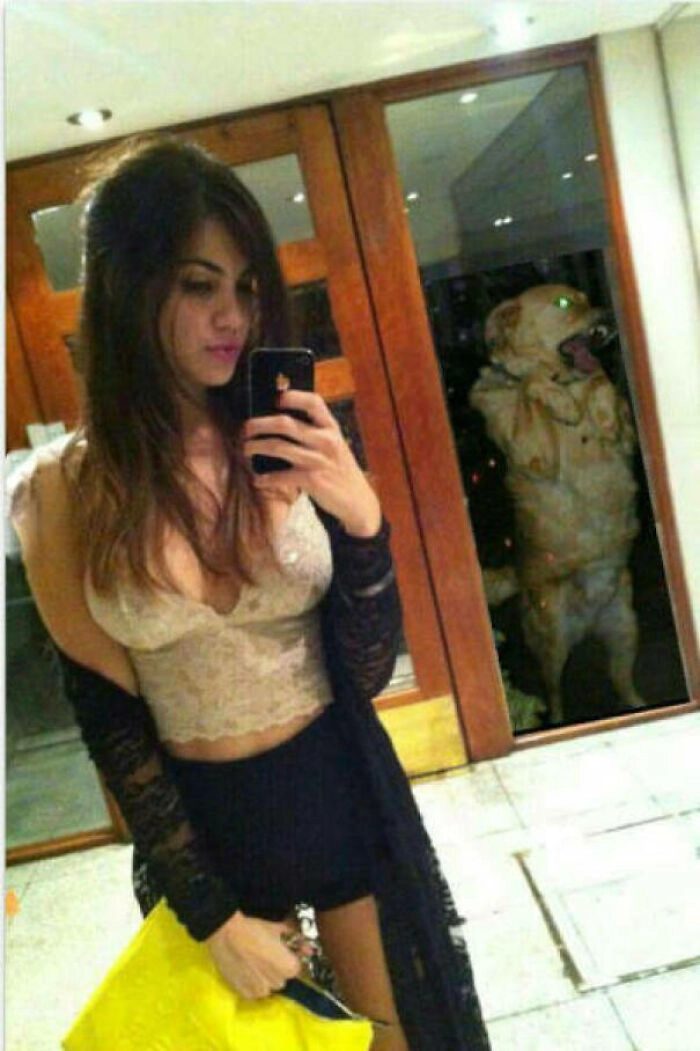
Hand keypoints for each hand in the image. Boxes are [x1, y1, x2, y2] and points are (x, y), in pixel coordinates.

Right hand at [206, 911, 311, 999]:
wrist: (226, 934)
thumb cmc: (254, 929)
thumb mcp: (278, 930)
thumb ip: (297, 941)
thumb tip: (310, 949)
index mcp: (290, 968)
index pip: (295, 968)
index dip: (288, 958)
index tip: (278, 951)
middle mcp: (278, 984)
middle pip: (282, 978)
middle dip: (276, 969)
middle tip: (264, 955)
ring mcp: (261, 992)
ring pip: (268, 986)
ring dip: (264, 978)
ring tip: (253, 963)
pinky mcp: (246, 995)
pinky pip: (254, 991)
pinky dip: (251, 983)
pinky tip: (245, 970)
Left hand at [243, 390, 381, 536]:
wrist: (357, 501)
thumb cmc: (338, 470)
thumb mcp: (333, 445)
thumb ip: (315, 432)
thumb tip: (279, 420)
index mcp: (331, 428)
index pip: (313, 402)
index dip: (292, 396)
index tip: (275, 400)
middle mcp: (326, 440)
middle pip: (285, 423)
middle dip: (259, 424)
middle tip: (246, 429)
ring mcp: (319, 460)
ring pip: (278, 447)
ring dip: (256, 447)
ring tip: (246, 450)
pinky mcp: (312, 480)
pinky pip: (281, 476)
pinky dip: (265, 479)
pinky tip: (257, 480)